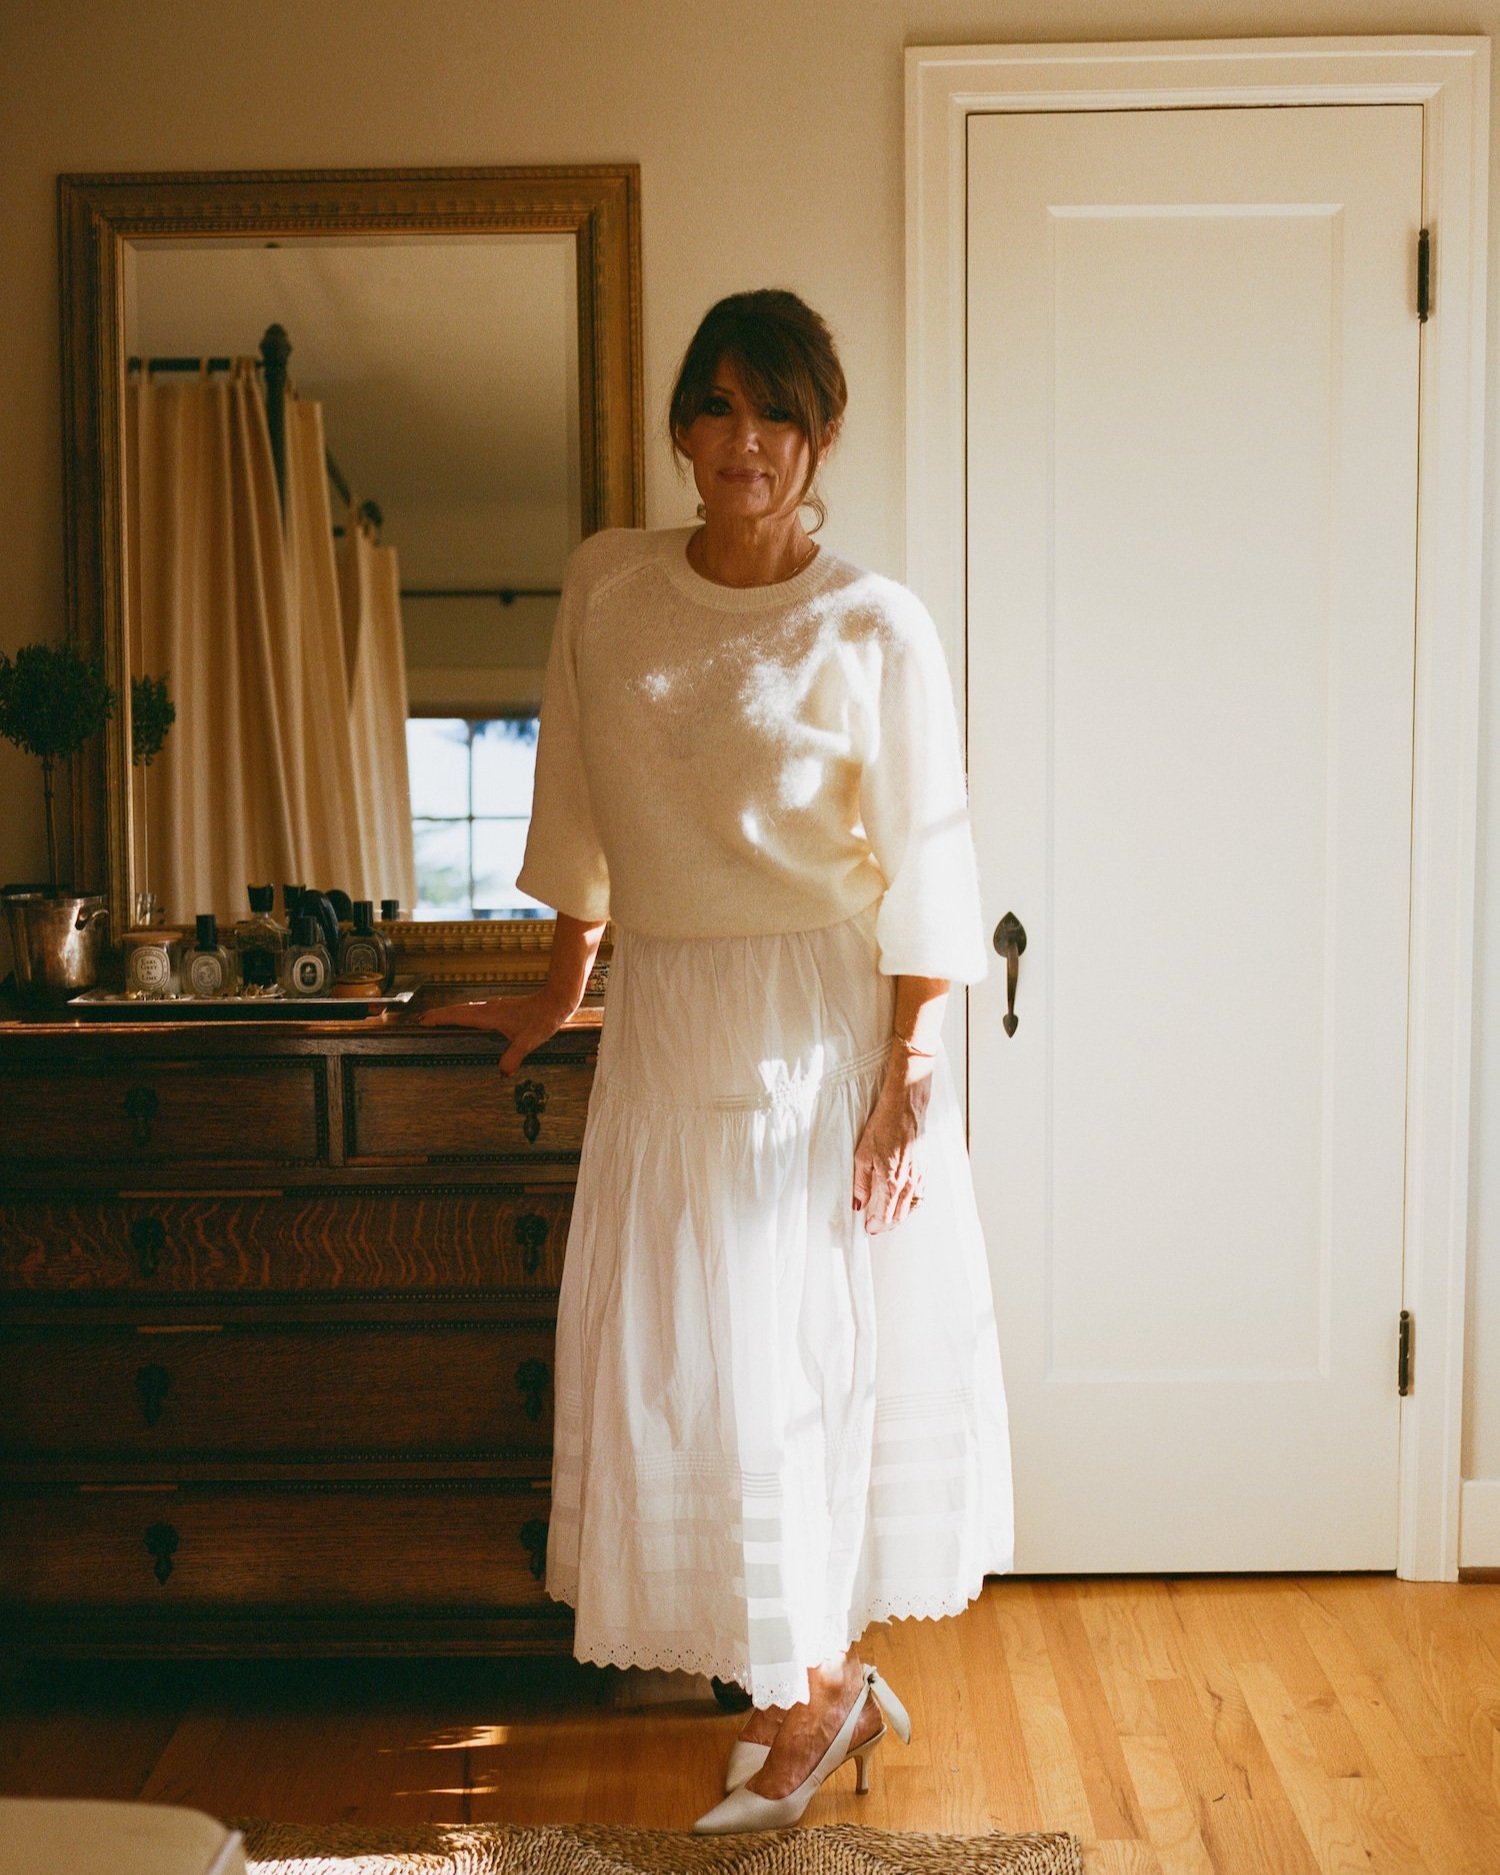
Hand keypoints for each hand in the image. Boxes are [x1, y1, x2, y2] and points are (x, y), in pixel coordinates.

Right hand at [417, 990, 572, 1075]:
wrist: (555, 1003)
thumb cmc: (542, 1020)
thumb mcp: (528, 1041)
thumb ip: (514, 1056)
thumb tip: (502, 1073)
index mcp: (489, 1016)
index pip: (458, 1016)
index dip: (440, 1018)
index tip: (423, 1020)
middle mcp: (488, 1009)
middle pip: (457, 1011)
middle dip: (438, 1015)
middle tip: (420, 1020)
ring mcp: (494, 1008)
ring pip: (465, 1010)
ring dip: (449, 1014)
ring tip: (435, 1019)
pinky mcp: (500, 1010)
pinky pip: (474, 1012)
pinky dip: (462, 1015)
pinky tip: (464, 1021)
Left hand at [851, 1070, 931, 1233]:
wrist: (905, 1108)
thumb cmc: (882, 1128)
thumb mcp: (862, 1155)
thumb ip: (861, 1184)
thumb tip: (858, 1205)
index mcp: (891, 1182)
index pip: (884, 1215)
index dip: (875, 1225)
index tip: (867, 1229)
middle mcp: (908, 1183)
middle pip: (899, 1215)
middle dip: (886, 1225)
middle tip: (874, 1227)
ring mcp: (919, 1176)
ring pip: (911, 1208)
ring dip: (899, 1216)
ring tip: (888, 1219)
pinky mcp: (924, 1168)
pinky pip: (920, 1195)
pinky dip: (912, 1205)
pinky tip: (905, 1203)